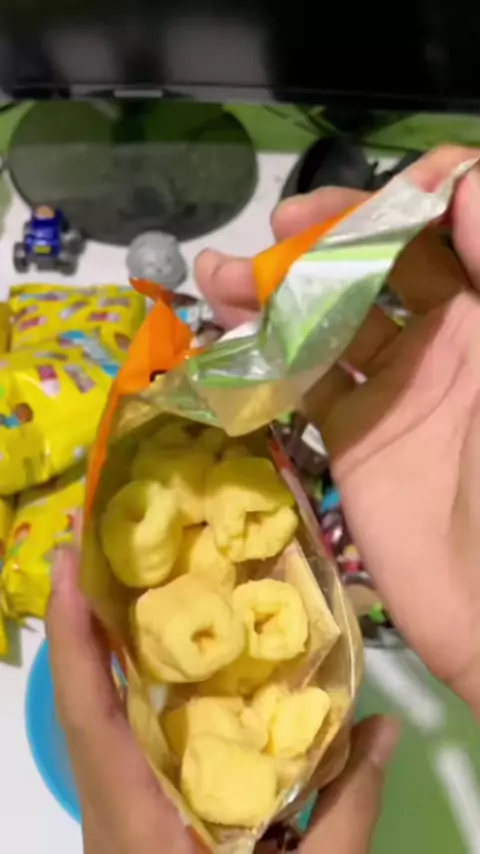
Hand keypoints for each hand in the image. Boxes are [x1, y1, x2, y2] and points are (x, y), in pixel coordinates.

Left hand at [47, 546, 398, 853]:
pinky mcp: (125, 813)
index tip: (70, 565)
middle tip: (92, 545)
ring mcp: (111, 807)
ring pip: (90, 715)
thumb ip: (344, 811)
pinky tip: (146, 656)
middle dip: (78, 620)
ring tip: (117, 580)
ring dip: (93, 646)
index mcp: (133, 816)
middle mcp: (106, 803)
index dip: (76, 637)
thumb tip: (384, 728)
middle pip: (78, 700)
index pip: (89, 713)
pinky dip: (115, 683)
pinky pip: (111, 734)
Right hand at [195, 145, 479, 714]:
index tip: (351, 205)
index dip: (394, 203)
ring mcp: (394, 389)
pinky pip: (304, 385)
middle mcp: (444, 339)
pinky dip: (265, 359)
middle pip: (373, 266)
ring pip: (328, 321)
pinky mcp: (354, 437)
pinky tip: (226, 340)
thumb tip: (464, 178)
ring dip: (276, 294)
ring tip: (221, 276)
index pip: (436, 228)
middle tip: (276, 232)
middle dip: (322, 241)